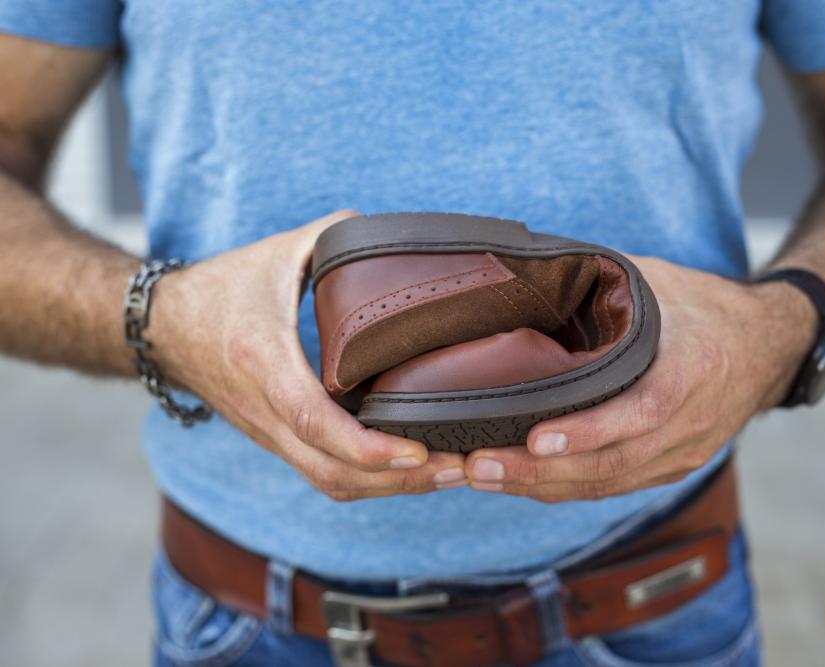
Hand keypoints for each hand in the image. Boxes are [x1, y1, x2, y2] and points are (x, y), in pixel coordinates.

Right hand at [146, 210, 467, 500]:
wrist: (165, 326)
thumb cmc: (225, 286)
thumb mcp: (281, 251)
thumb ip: (337, 237)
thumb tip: (397, 237)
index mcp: (264, 362)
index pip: (313, 420)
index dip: (367, 445)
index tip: (417, 448)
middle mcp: (264, 410)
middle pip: (331, 471)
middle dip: (398, 480)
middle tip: (456, 467)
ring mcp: (269, 433)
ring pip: (329, 483)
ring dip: (389, 489)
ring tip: (445, 474)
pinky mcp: (276, 441)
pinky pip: (322, 475)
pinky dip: (368, 481)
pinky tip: (409, 470)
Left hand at [463, 256, 816, 501]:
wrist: (770, 345)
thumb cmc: (706, 307)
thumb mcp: (660, 284)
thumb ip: (604, 287)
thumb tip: (531, 275)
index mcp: (693, 369)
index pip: (641, 412)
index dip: (588, 431)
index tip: (535, 438)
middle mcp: (691, 423)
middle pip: (613, 464)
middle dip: (539, 472)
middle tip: (478, 466)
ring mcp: (683, 452)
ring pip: (608, 485)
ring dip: (541, 487)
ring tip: (483, 476)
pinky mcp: (671, 467)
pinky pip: (614, 487)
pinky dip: (564, 488)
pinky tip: (521, 481)